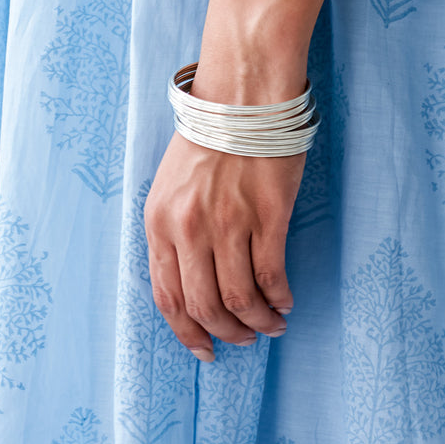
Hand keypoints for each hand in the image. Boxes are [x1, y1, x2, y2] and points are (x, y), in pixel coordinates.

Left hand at [144, 128, 305, 359]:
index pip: (168, 297)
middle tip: (243, 340)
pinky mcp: (267, 214)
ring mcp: (230, 222)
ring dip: (258, 322)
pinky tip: (285, 301)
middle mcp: (190, 227)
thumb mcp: (171, 185)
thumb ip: (173, 231)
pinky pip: (271, 274)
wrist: (243, 94)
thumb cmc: (211, 135)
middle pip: (205, 306)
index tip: (205, 348)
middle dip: (226, 334)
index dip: (187, 332)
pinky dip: (279, 297)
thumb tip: (190, 283)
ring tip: (271, 324)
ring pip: (241, 298)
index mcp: (159, 221)